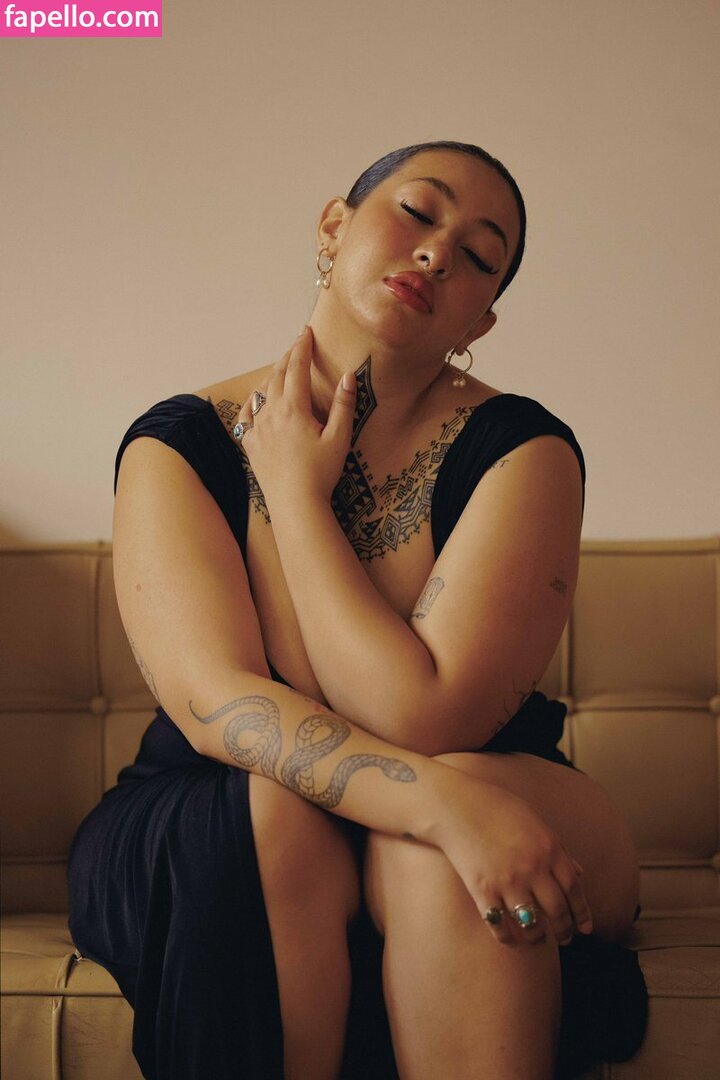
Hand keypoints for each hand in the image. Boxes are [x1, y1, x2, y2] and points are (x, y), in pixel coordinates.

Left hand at [235, 326, 356, 503]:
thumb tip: (348, 376)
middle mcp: (271, 413)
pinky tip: (256, 402)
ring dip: (271, 377)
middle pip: (277, 375)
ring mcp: (258, 429)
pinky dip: (252, 404)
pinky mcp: (251, 445)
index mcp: (294, 408)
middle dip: (288, 357)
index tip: (306, 332)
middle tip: (297, 345)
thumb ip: (344, 405)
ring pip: (261, 393)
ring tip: (280, 370)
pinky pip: (246, 417)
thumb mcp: (340, 438)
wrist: (296, 505)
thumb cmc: (321, 474)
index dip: (302, 347)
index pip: (297, 367)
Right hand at [431, 767, 592, 947]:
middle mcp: (532, 867)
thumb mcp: (533, 821)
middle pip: (557, 910)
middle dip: (564, 930)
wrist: (454, 806)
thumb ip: (558, 848)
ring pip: (532, 924)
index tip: (585, 928)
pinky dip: (508, 936)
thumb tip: (578, 873)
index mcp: (548, 847)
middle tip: (564, 939)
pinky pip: (501, 926)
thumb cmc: (495, 808)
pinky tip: (510, 936)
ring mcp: (507, 881)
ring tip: (538, 938)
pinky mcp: (483, 891)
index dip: (582, 912)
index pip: (574, 889)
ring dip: (538, 937)